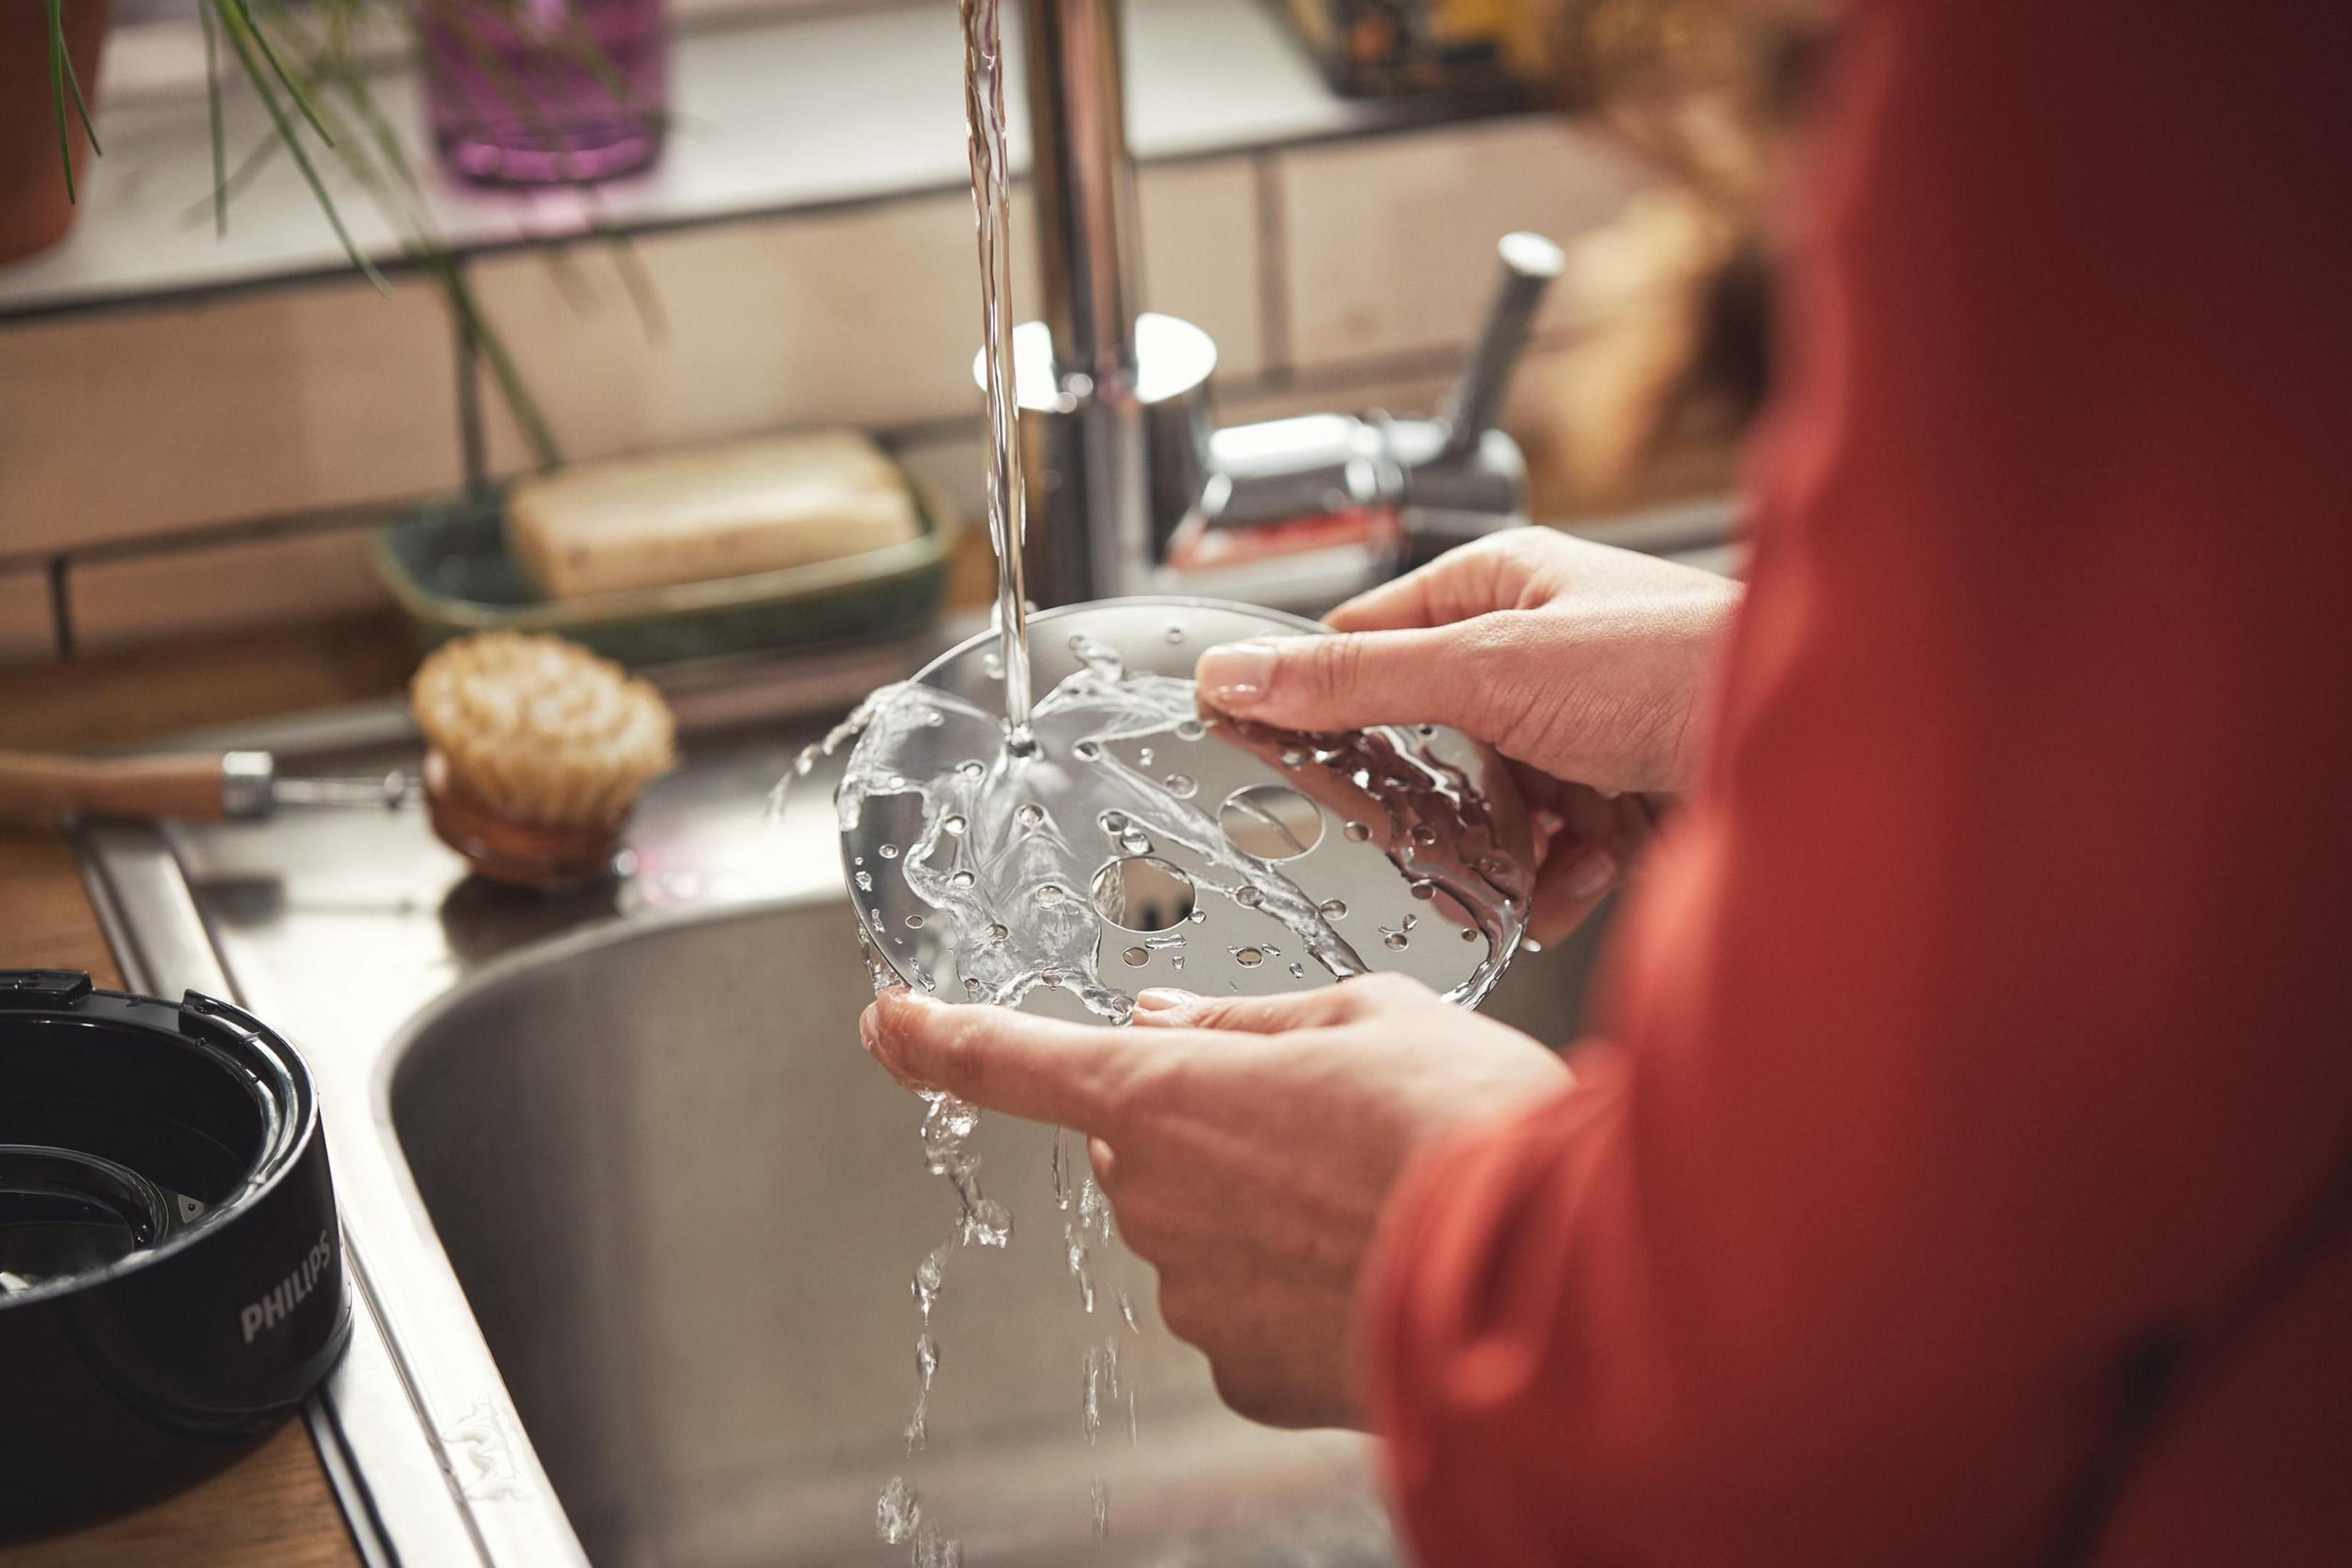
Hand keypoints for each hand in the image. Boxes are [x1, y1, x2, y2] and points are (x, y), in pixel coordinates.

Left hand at [860, 977, 1571, 1429]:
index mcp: (1163, 1094)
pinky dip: (1297, 1290)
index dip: (941, 1037)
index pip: (1011, 1060)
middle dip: (1207, 1130)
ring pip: (1200, 1234)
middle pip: (1141, 1151)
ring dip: (1263, 1213)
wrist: (1548, 1273)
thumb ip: (1248, 1023)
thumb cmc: (1466, 1121)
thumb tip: (1168, 1025)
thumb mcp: (1369, 1014)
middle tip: (1328, 1121)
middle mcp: (1154, 1204)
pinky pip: (1246, 1313)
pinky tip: (1375, 1267)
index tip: (891, 1022)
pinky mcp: (1245, 1376)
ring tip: (1378, 1197)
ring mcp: (1194, 1299)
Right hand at [1195, 529, 1738, 939]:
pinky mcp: (1628, 792)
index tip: (1279, 767)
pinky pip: (1558, 847)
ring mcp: (1585, 725)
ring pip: (1493, 805)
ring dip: (1503, 851)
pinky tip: (1578, 881)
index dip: (1321, 708)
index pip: (1364, 644)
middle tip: (1418, 842)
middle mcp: (1539, 651)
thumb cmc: (1680, 666)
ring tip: (1522, 868)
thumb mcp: (1489, 670)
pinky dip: (1561, 876)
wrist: (1830, 748)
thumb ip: (1356, 681)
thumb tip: (1233, 674)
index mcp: (1495, 589)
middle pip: (1429, 740)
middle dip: (1431, 805)